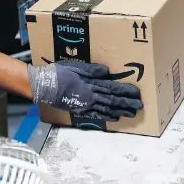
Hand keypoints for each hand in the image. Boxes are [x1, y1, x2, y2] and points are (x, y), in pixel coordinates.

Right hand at [27, 60, 143, 120]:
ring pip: (106, 108)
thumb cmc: (58, 73)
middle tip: (139, 107)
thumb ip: (91, 69)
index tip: (137, 94)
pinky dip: (106, 116)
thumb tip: (108, 72)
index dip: (125, 91)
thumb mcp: (75, 66)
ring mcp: (85, 104)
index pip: (112, 88)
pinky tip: (114, 118)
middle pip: (112, 100)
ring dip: (120, 111)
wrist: (44, 86)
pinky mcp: (79, 109)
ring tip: (131, 114)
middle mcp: (90, 96)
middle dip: (127, 103)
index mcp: (90, 84)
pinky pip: (95, 114)